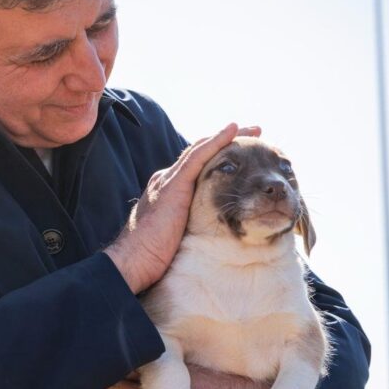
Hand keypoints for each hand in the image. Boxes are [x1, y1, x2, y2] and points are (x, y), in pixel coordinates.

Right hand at [104, 123, 260, 292]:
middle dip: (227, 142)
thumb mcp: (175, 234)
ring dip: (228, 136)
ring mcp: (168, 179)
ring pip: (201, 149)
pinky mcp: (174, 183)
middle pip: (200, 153)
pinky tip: (233, 131)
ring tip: (253, 129)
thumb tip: (207, 232)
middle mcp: (166, 179)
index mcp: (166, 190)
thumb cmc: (152, 255)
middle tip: (253, 132)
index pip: (195, 167)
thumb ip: (188, 223)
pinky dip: (217, 141)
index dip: (217, 156)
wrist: (134, 259)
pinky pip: (199, 156)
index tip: (239, 153)